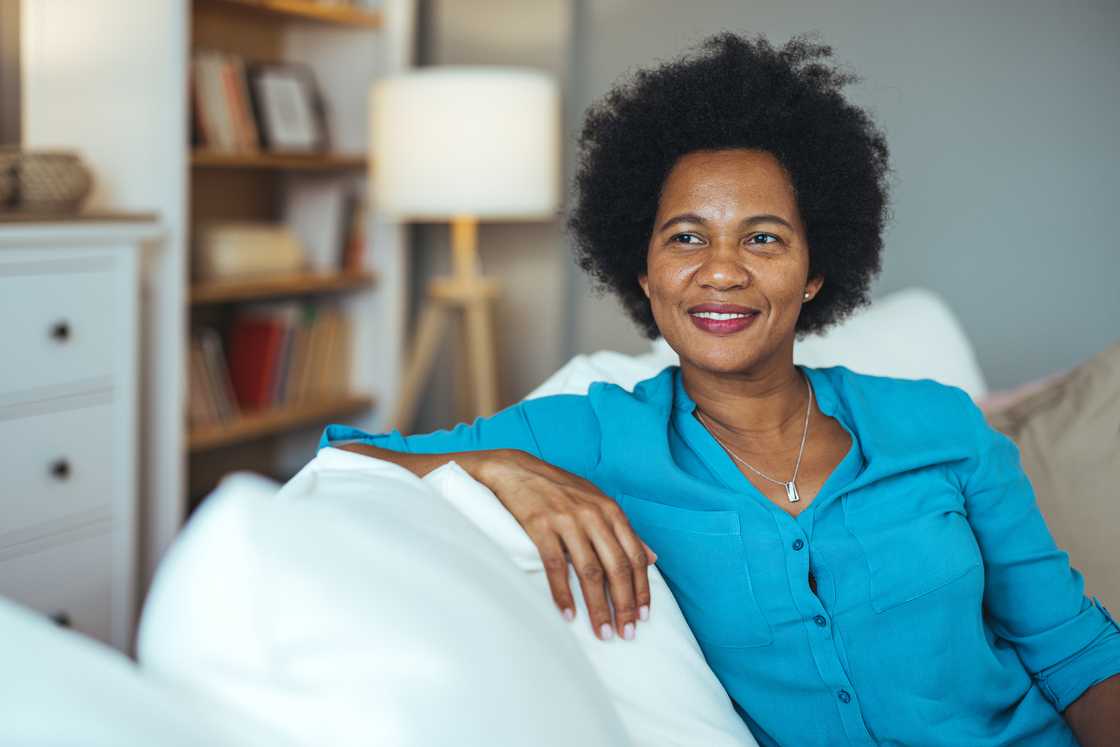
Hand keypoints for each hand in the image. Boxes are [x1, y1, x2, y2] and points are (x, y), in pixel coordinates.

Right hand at [466, 448, 657, 640]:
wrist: (517, 470)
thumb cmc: (560, 489)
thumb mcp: (597, 502)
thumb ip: (625, 531)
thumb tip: (652, 557)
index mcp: (611, 511)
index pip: (635, 556)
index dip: (641, 589)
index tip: (643, 617)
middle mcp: (594, 515)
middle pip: (616, 568)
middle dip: (624, 605)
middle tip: (625, 634)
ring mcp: (568, 521)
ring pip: (590, 571)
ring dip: (598, 606)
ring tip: (602, 632)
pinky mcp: (541, 526)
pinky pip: (555, 566)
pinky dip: (563, 594)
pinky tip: (568, 615)